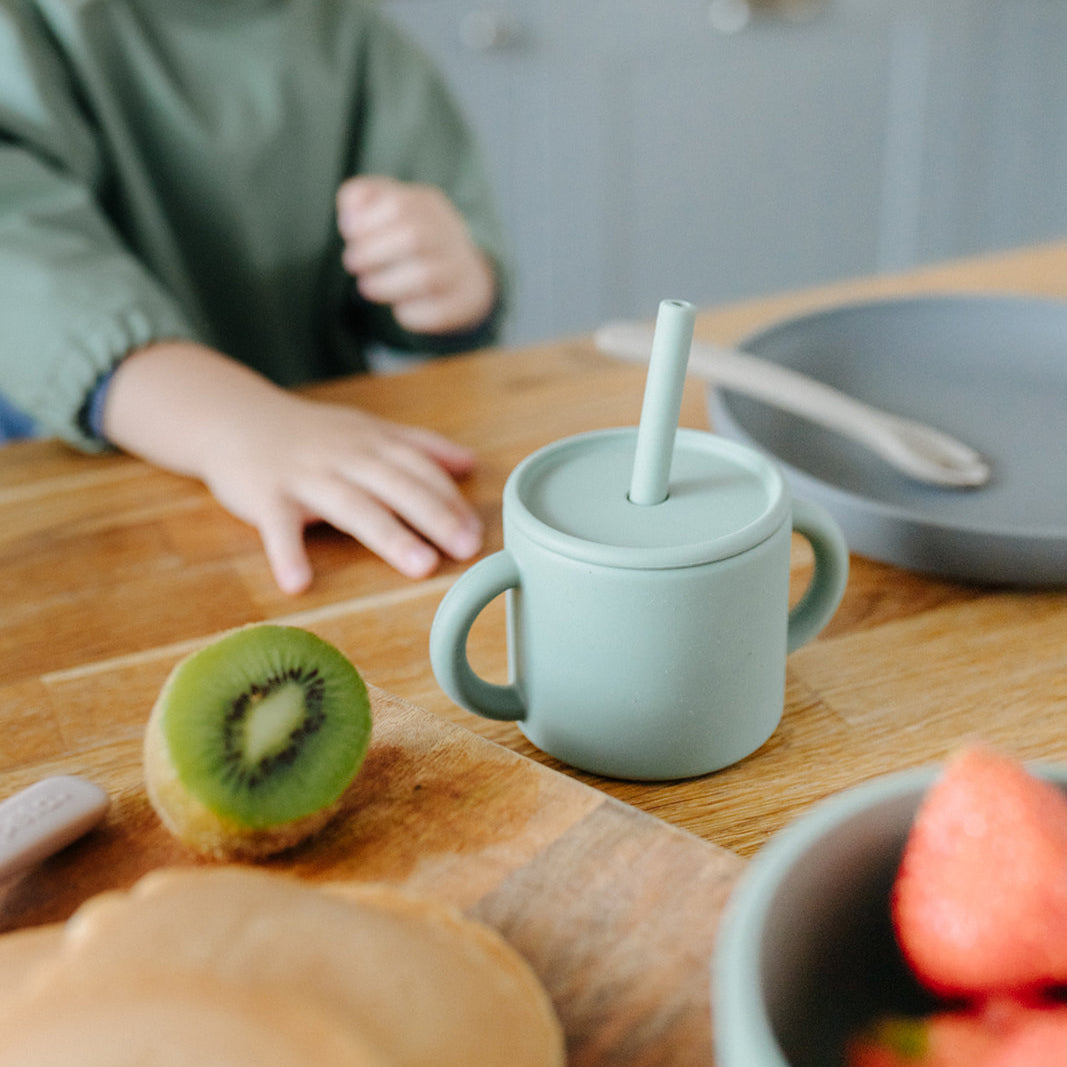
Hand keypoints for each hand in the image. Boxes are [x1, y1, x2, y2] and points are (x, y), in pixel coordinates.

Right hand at [103, 342, 483, 593]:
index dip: (451, 499)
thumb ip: (419, 447)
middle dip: (435, 516)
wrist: (233, 417)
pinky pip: (277, 527)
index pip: (420, 469)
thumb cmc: (311, 435)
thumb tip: (471, 463)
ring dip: (388, 535)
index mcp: (372, 443)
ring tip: (421, 566)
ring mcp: (305, 476)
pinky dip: (286, 553)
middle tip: (467, 549)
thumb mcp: (367, 430)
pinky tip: (298, 584)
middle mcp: (345, 457)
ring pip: (352, 505)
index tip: (478, 531)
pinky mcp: (265, 496)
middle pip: (398, 485)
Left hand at [337, 176, 496, 334]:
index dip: (366, 222)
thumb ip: (364, 199)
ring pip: (425, 277)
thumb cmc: (413, 241)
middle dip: (372, 252)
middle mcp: (450, 235)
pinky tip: (399, 306)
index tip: (349, 233)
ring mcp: (459, 270)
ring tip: (367, 286)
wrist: (465, 278)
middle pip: (414, 238)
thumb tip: (349, 217)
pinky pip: (434, 312)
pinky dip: (410, 312)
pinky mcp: (460, 304)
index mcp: (430, 206)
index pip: (398, 205)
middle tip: (352, 262)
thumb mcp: (391, 206)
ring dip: (386, 284)